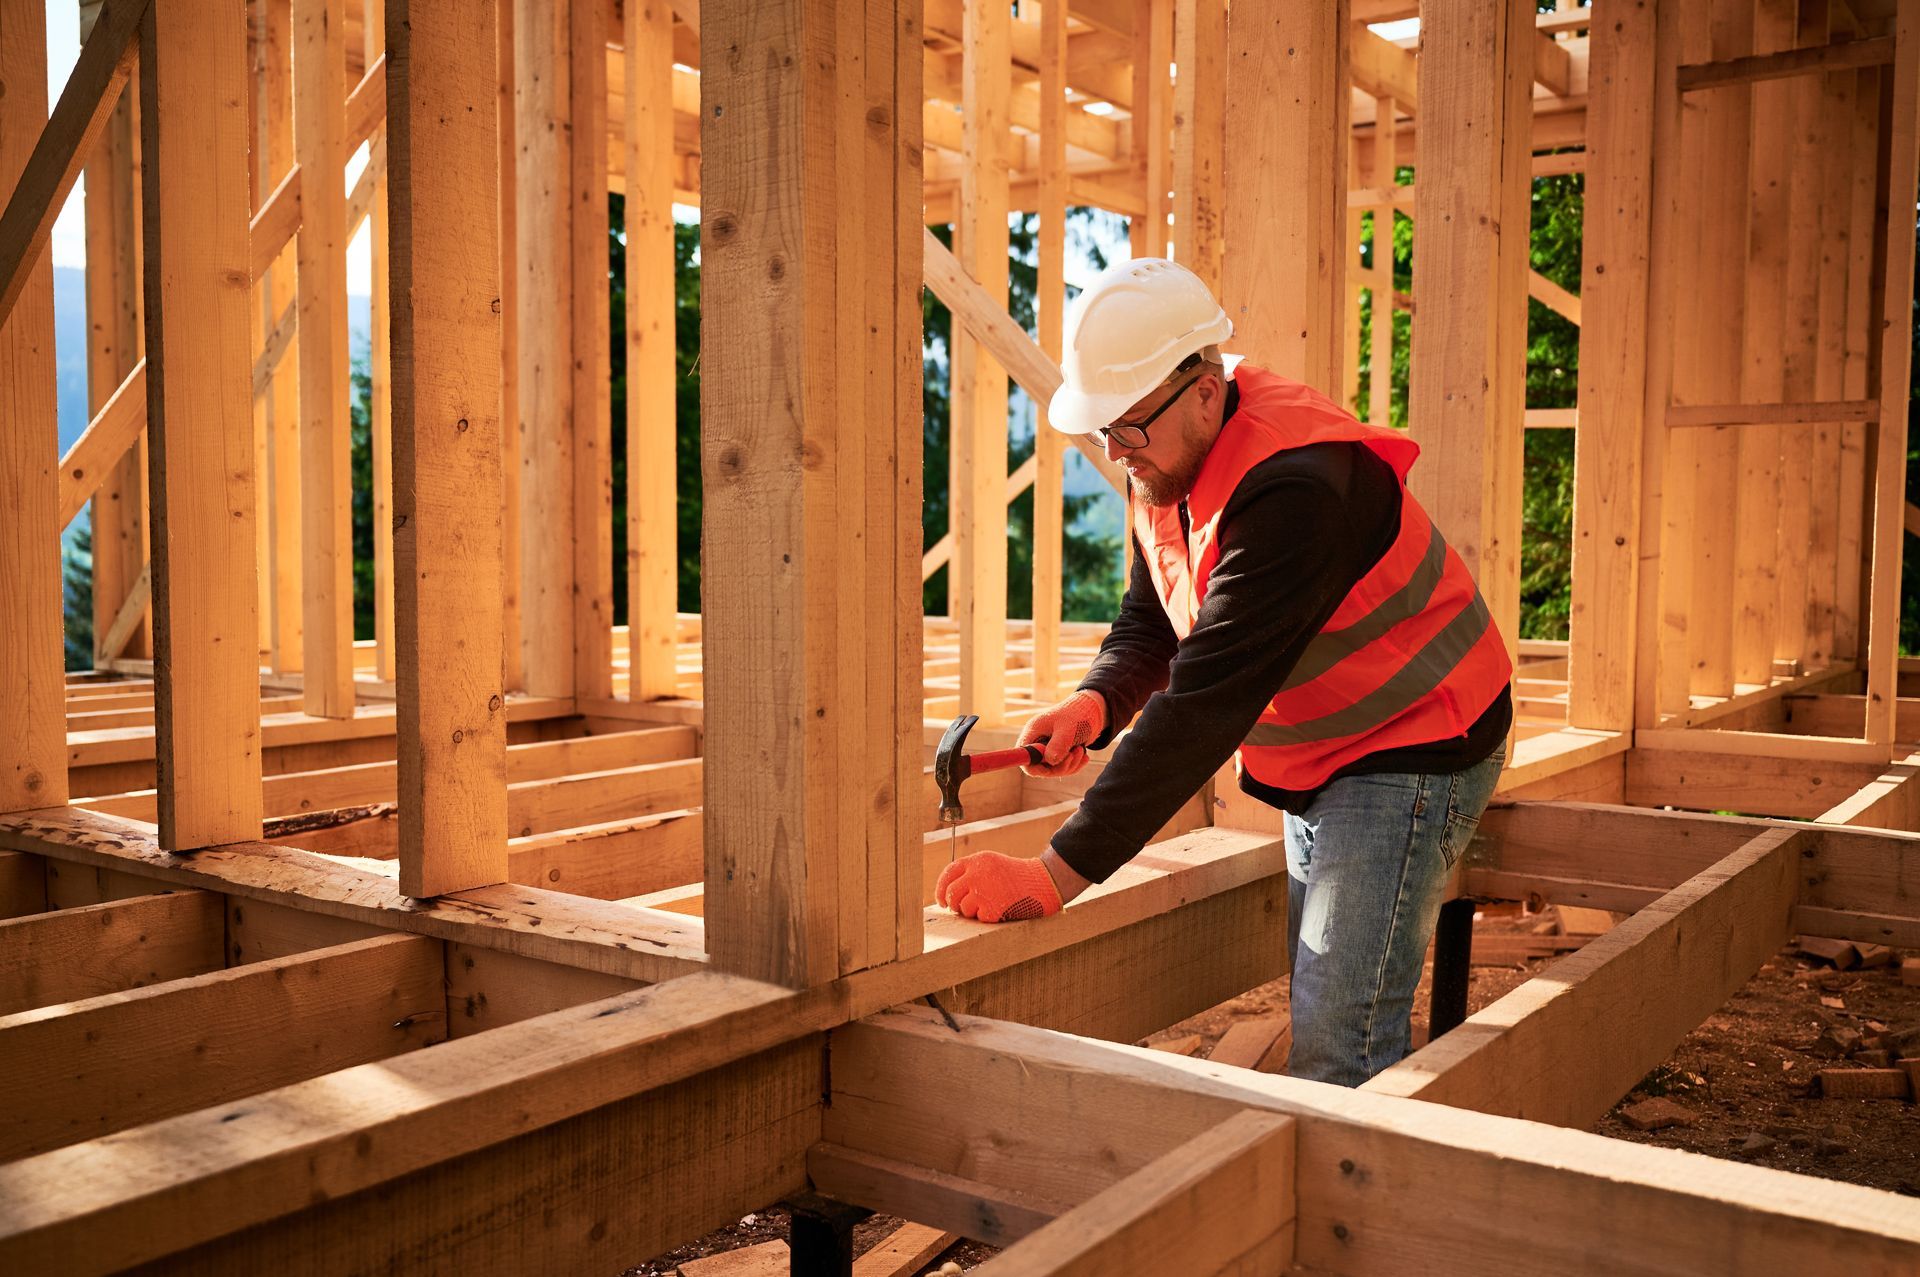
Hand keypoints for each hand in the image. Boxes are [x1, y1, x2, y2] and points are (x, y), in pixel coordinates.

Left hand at [935, 851, 1063, 922]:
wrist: (1042, 883)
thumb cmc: (1015, 876)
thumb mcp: (992, 864)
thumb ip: (971, 872)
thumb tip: (948, 891)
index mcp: (977, 861)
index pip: (948, 873)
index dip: (941, 888)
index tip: (941, 900)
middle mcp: (977, 875)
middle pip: (951, 893)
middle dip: (953, 904)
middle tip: (959, 909)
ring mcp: (984, 892)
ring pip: (963, 908)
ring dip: (971, 912)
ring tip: (987, 905)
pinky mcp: (992, 908)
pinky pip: (978, 917)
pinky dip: (986, 917)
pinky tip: (998, 909)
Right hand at [1016, 690, 1107, 776]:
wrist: (1091, 710)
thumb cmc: (1077, 714)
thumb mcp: (1068, 729)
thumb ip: (1058, 744)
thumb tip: (1050, 762)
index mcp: (1033, 732)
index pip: (1023, 757)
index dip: (1034, 766)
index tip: (1051, 764)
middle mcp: (1038, 742)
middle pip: (1039, 767)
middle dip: (1059, 766)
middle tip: (1074, 754)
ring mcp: (1048, 749)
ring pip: (1054, 769)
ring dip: (1070, 764)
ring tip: (1081, 750)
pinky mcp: (1059, 753)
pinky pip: (1063, 768)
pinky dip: (1075, 765)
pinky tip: (1084, 756)